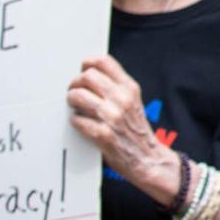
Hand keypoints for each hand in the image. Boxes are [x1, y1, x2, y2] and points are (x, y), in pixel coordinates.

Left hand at [66, 55, 177, 193]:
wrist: (147, 157)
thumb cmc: (135, 129)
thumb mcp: (133, 101)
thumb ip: (116, 87)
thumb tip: (89, 74)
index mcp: (130, 87)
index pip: (104, 62)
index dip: (87, 64)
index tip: (82, 70)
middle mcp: (122, 99)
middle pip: (87, 77)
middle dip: (75, 84)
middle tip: (74, 92)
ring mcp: (112, 116)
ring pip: (78, 96)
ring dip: (72, 102)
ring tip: (75, 108)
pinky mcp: (102, 135)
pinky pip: (77, 120)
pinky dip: (75, 121)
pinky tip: (81, 124)